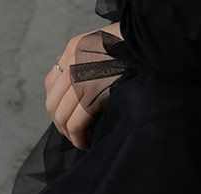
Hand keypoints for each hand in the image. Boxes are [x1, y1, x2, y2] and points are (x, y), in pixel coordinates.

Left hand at [45, 22, 120, 150]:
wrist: (149, 43)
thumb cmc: (132, 49)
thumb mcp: (101, 46)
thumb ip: (86, 63)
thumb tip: (76, 95)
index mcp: (72, 49)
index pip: (50, 84)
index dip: (57, 106)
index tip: (67, 118)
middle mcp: (72, 62)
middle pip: (53, 104)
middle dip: (62, 124)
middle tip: (75, 134)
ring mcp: (80, 79)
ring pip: (62, 117)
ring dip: (71, 135)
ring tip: (83, 140)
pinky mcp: (93, 94)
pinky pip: (75, 125)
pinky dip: (79, 139)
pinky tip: (87, 142)